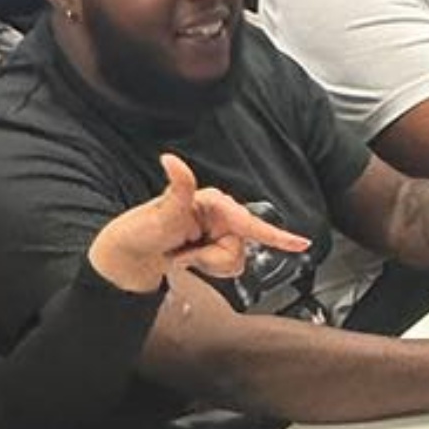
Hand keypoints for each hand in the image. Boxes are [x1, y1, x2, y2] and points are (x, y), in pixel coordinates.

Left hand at [89, 152, 311, 294]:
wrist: (128, 258)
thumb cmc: (139, 233)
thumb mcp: (159, 213)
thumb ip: (176, 188)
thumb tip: (171, 160)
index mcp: (211, 204)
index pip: (248, 221)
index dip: (276, 234)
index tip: (300, 243)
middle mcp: (218, 216)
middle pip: (240, 247)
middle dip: (212, 257)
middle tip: (184, 254)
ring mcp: (217, 233)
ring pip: (236, 259)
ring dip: (208, 264)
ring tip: (184, 256)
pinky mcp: (215, 248)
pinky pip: (230, 267)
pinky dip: (210, 268)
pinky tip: (191, 259)